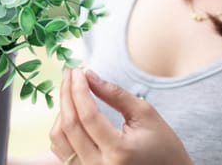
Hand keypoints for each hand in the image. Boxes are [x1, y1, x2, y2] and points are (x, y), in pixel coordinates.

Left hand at [50, 68, 192, 164]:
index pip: (88, 115)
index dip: (79, 89)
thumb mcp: (145, 114)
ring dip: (62, 111)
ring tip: (72, 91)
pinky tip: (71, 112)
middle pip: (69, 126)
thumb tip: (88, 74)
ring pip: (59, 139)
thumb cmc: (163, 145)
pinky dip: (62, 129)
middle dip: (66, 94)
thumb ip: (115, 94)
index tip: (77, 70)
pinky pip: (61, 151)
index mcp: (119, 152)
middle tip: (69, 73)